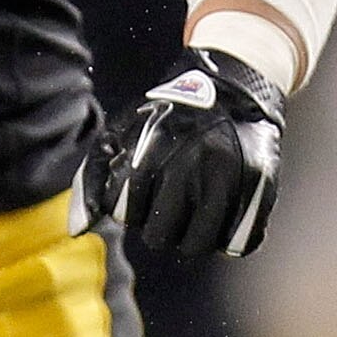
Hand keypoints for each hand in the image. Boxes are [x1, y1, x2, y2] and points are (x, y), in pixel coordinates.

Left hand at [69, 47, 283, 256]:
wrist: (228, 89)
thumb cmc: (163, 119)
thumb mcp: (119, 134)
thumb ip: (91, 180)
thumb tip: (78, 232)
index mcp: (149, 147)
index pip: (126, 214)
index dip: (130, 208)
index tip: (140, 189)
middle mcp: (189, 162)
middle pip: (160, 237)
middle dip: (158, 226)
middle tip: (168, 202)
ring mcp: (227, 176)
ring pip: (197, 246)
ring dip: (191, 236)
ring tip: (193, 207)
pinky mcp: (259, 186)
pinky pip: (238, 244)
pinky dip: (228, 238)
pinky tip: (221, 211)